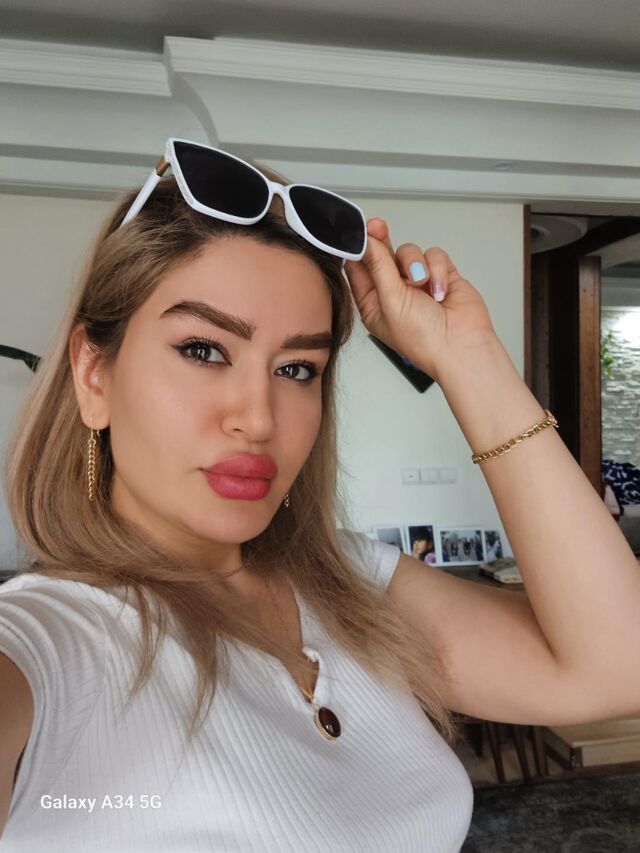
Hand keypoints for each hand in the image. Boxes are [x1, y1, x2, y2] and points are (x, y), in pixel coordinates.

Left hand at [343, 218, 496, 381]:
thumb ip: (378, 266)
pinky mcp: (441, 276)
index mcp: (373, 303)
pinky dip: (437, 269)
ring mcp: (418, 283)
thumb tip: (367, 241)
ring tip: (422, 283)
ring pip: (409, 252)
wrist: (462, 346)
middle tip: (378, 226)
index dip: (357, 249)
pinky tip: (440, 290)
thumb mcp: (391, 300)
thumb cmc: (423, 338)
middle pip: (382, 256)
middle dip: (381, 241)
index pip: (358, 269)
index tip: (356, 231)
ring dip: (415, 264)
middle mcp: (393, 292)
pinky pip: (434, 256)